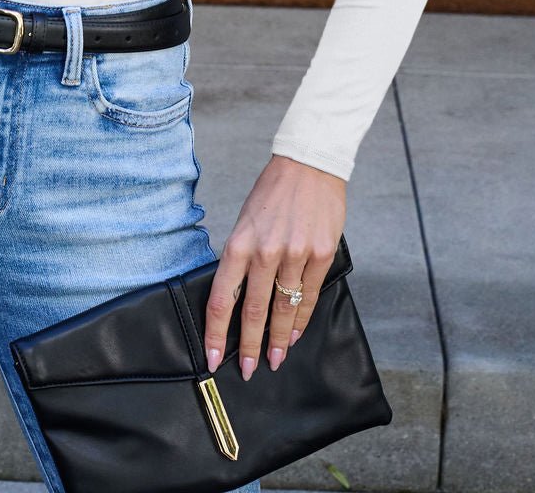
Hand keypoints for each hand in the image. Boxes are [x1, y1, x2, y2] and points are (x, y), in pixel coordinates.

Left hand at [203, 154, 345, 381]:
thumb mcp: (245, 220)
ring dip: (277, 340)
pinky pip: (308, 296)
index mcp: (240, 242)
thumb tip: (238, 294)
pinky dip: (300, 320)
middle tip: (247, 369)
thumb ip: (242, 255)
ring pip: (283, 309)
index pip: (223, 297)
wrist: (309, 164)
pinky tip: (293, 334)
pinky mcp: (321, 254)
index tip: (213, 356)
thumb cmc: (273, 191)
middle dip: (248, 346)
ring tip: (273, 359)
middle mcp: (266, 251)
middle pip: (253, 311)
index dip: (216, 331)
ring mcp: (295, 254)